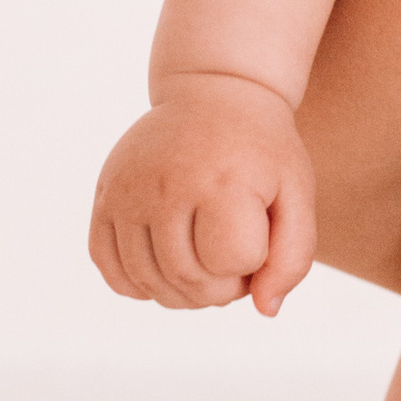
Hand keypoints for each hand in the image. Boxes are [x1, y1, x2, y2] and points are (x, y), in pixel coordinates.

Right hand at [87, 75, 316, 315]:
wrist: (214, 90)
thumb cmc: (261, 149)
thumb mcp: (296, 193)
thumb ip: (292, 257)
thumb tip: (264, 311)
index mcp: (221, 181)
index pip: (232, 264)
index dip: (254, 264)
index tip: (261, 237)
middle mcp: (166, 185)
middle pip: (189, 281)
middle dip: (221, 288)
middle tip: (235, 260)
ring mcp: (128, 191)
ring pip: (149, 283)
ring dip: (183, 291)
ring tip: (205, 259)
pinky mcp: (104, 196)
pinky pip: (111, 270)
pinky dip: (139, 282)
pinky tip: (166, 260)